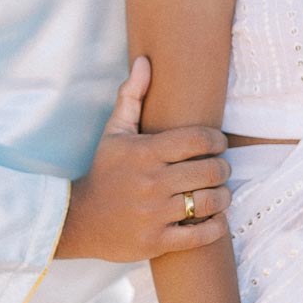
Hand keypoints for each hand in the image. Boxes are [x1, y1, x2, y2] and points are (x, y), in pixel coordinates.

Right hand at [55, 56, 230, 260]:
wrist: (80, 219)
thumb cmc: (104, 171)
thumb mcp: (114, 132)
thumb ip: (131, 95)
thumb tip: (145, 60)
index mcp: (144, 152)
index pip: (198, 139)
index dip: (217, 140)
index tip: (218, 144)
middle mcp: (151, 182)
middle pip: (210, 171)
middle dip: (222, 169)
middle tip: (220, 169)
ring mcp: (154, 214)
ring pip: (210, 202)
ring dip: (223, 197)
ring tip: (220, 192)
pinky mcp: (156, 242)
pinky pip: (201, 235)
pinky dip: (216, 226)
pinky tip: (214, 218)